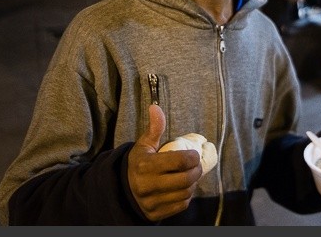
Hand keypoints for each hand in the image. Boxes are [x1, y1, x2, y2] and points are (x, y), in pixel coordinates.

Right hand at [127, 104, 201, 221]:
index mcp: (145, 165)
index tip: (194, 155)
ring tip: (190, 176)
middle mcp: (147, 185)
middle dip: (197, 171)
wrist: (123, 189)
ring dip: (193, 184)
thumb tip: (155, 107)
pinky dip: (186, 196)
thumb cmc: (139, 163)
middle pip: (186, 179)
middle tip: (197, 166)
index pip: (180, 161)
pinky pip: (181, 205)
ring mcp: (151, 201)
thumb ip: (154, 128)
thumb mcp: (144, 145)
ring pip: (185, 193)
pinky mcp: (155, 213)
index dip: (193, 157)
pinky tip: (183, 188)